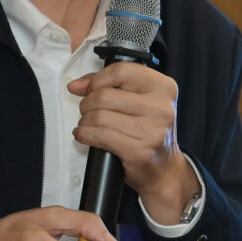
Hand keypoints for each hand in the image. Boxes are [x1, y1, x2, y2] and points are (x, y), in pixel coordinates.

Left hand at [68, 60, 196, 225]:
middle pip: (105, 95)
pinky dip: (85, 135)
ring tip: (88, 126)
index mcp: (164, 88)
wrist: (164, 170)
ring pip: (99, 116)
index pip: (122, 71)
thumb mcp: (140, 101)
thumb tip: (77, 85)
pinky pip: (99, 136)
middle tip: (88, 112)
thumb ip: (110, 86)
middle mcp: (161, 107)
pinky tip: (86, 136)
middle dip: (87, 104)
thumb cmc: (149, 132)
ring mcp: (152, 130)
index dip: (98, 80)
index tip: (90, 89)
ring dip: (85, 122)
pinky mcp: (139, 151)